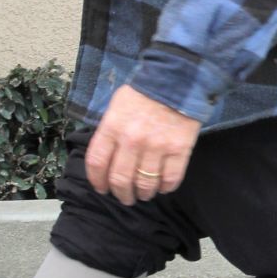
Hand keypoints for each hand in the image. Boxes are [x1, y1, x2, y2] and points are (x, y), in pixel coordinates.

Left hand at [85, 85, 201, 204]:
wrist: (176, 80)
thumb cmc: (143, 93)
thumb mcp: (116, 107)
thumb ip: (109, 132)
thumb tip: (105, 159)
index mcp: (112, 127)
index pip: (97, 163)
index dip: (97, 181)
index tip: (102, 188)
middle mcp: (132, 140)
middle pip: (120, 179)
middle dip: (121, 194)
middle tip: (125, 197)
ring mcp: (156, 146)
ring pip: (145, 183)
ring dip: (144, 194)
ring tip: (145, 194)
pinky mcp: (179, 149)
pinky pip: (170, 179)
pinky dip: (166, 187)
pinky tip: (163, 186)